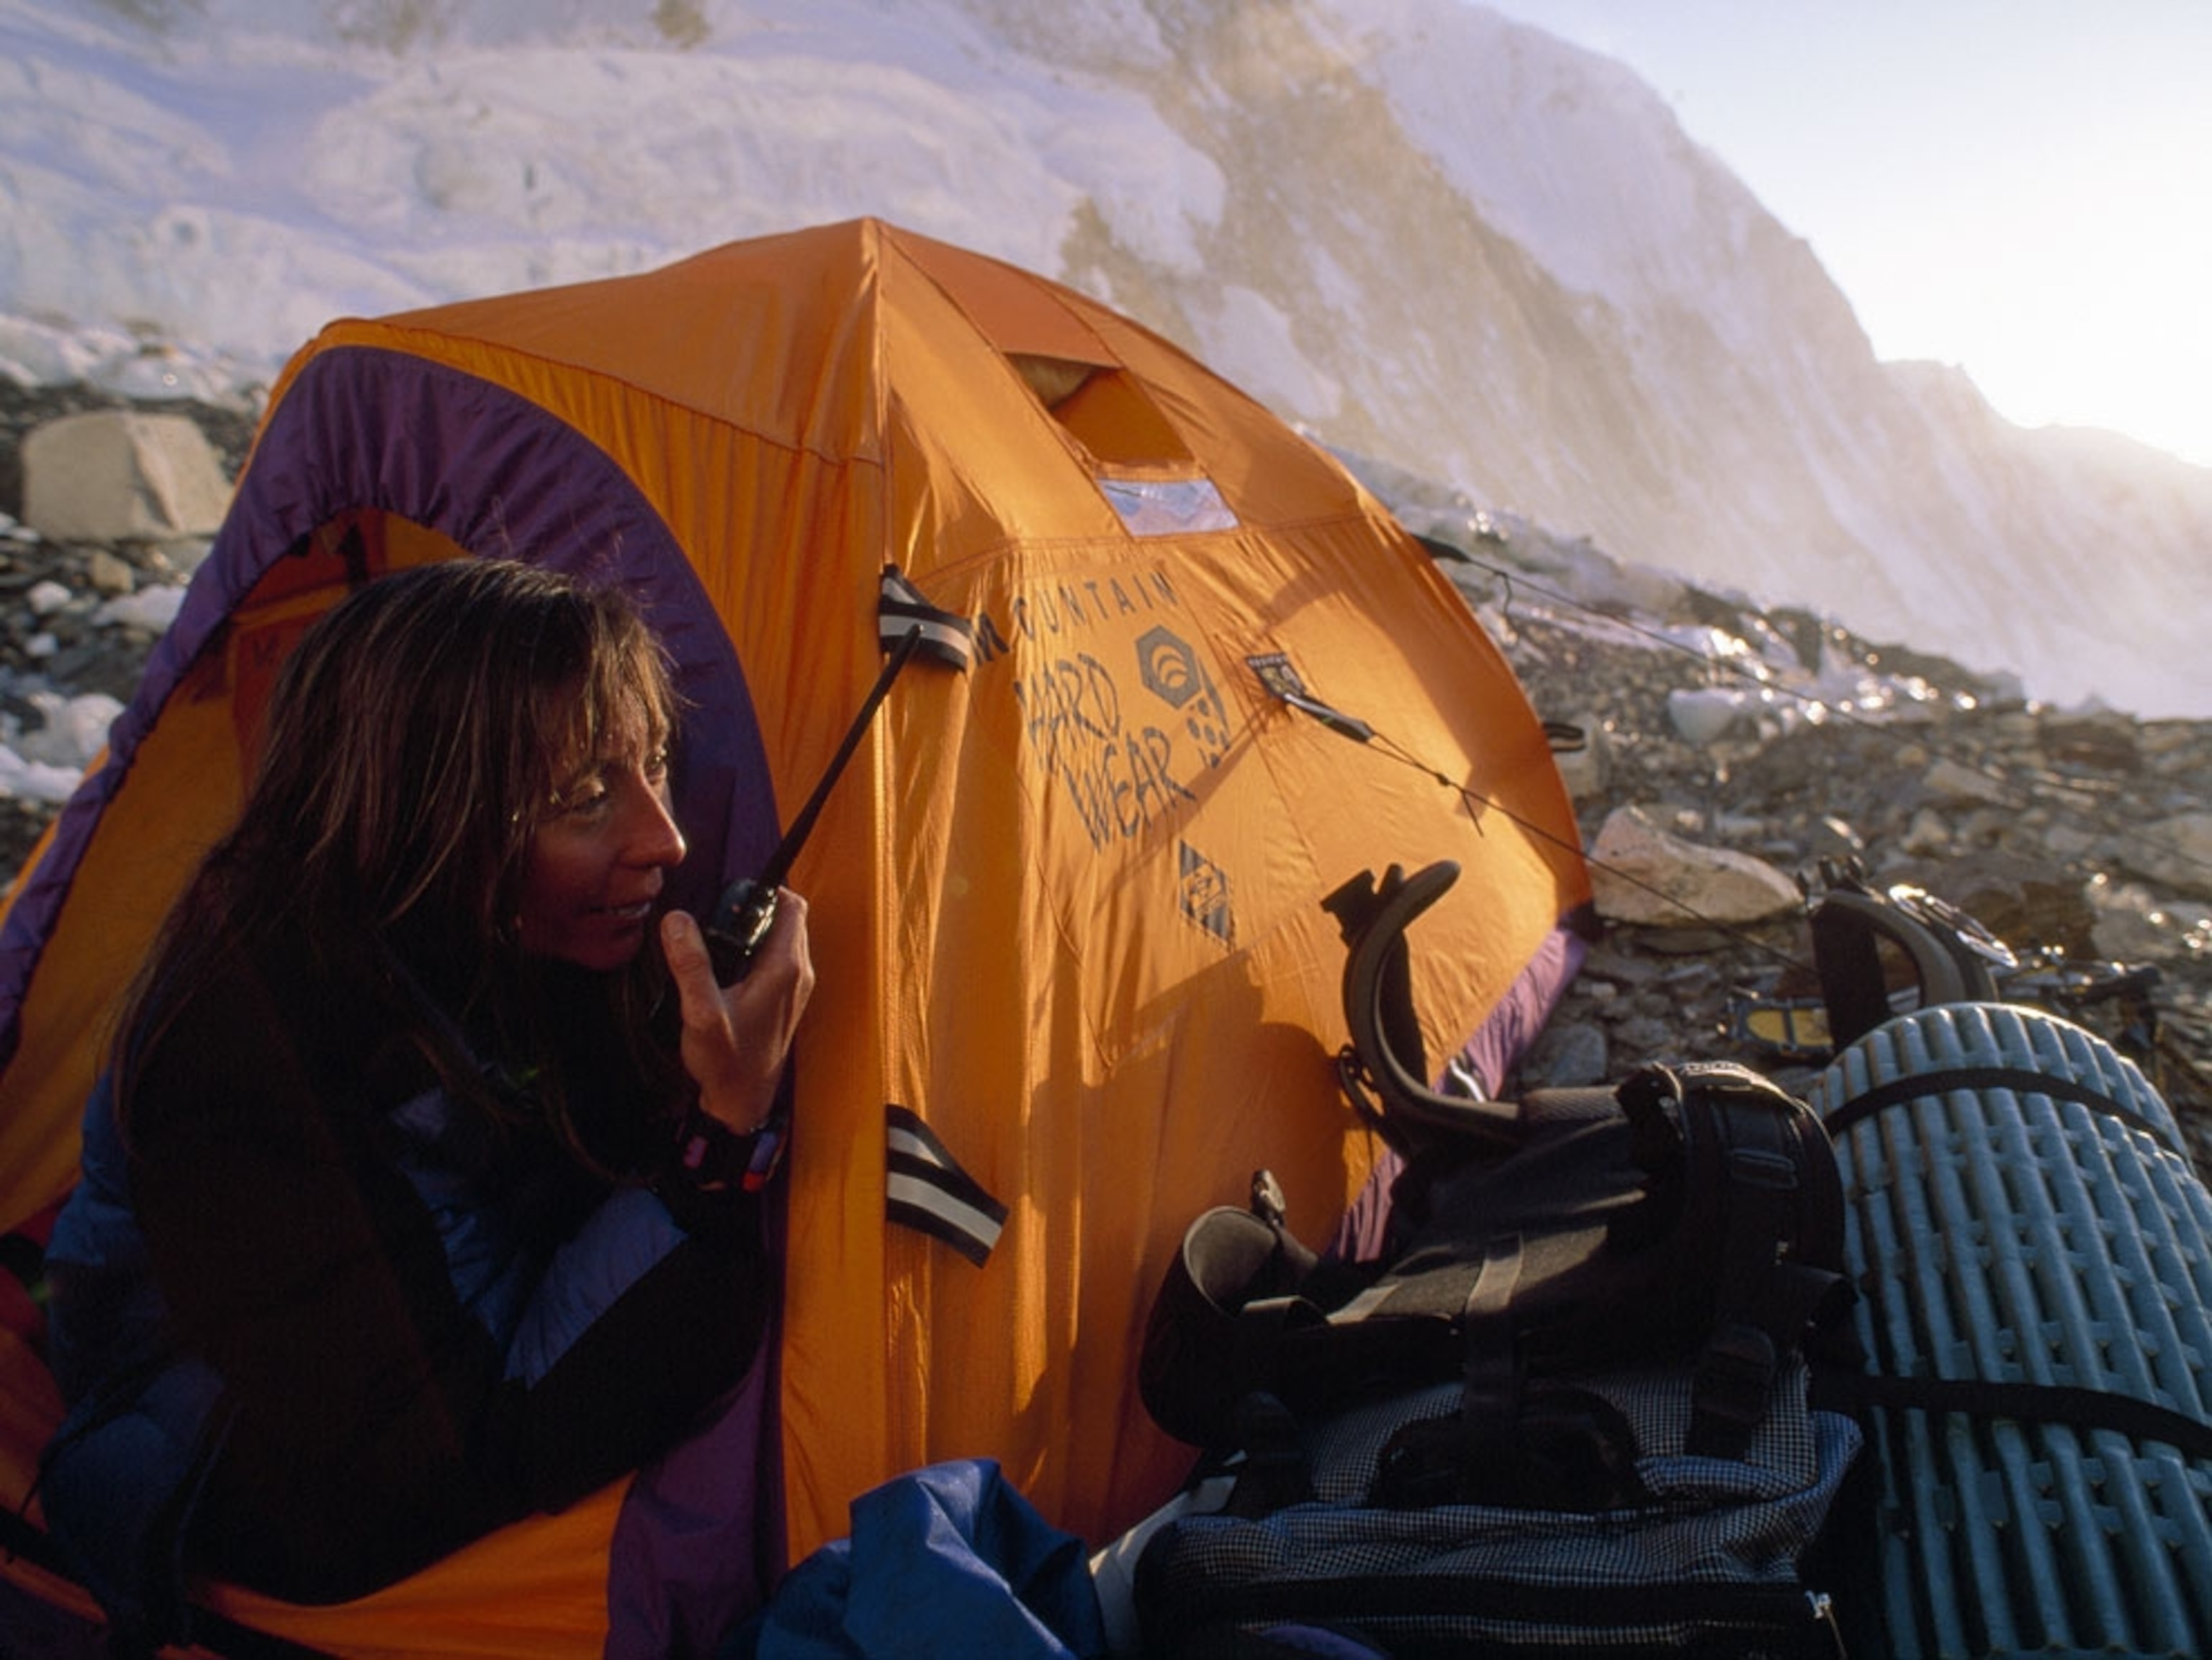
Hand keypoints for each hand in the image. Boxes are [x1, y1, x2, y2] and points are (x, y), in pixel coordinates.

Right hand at [660, 889, 814, 1133]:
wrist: (742, 1103)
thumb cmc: (726, 1061)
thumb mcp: (701, 1012)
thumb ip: (690, 964)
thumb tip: (677, 919)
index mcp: (785, 967)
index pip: (791, 905)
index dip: (764, 892)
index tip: (729, 898)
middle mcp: (799, 972)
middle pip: (788, 918)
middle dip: (757, 909)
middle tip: (717, 918)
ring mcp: (796, 987)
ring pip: (784, 938)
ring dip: (756, 930)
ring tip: (717, 942)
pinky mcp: (787, 1000)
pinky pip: (778, 959)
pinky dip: (757, 951)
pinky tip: (726, 968)